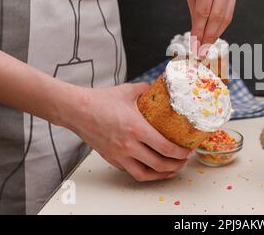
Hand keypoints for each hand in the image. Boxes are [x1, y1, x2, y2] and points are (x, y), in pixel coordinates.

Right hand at [63, 82, 189, 180]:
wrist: (76, 110)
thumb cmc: (101, 100)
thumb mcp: (129, 91)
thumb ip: (147, 90)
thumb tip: (160, 88)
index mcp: (136, 128)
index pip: (165, 147)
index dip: (180, 153)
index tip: (188, 150)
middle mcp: (128, 145)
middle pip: (159, 164)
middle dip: (176, 165)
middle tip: (184, 161)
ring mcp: (119, 155)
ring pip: (145, 174)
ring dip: (162, 174)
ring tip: (172, 170)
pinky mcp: (111, 159)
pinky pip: (131, 171)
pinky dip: (145, 172)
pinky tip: (152, 168)